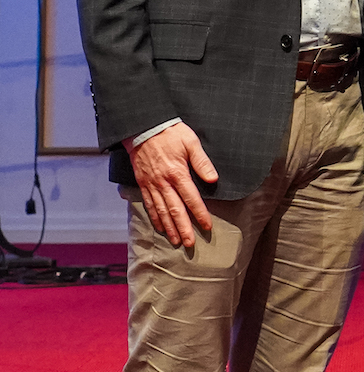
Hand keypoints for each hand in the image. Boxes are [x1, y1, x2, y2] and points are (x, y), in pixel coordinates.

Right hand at [124, 122, 217, 248]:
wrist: (142, 127)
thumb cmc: (170, 133)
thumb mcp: (191, 142)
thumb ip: (202, 162)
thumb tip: (213, 179)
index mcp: (177, 172)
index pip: (191, 198)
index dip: (199, 214)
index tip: (207, 226)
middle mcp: (163, 182)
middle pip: (175, 210)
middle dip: (183, 228)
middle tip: (190, 244)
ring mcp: (151, 184)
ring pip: (161, 211)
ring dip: (169, 227)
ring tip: (176, 241)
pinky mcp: (142, 183)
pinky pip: (149, 204)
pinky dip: (155, 218)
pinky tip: (160, 227)